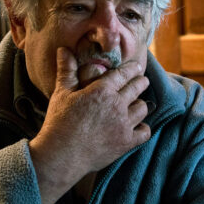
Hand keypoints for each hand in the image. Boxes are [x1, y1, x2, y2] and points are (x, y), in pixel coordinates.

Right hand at [29, 47, 150, 203]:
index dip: (132, 69)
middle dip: (141, 82)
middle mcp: (117, 105)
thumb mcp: (62, 93)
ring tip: (137, 104)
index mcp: (102, 90)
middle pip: (138, 87)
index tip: (137, 67)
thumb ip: (67, 70)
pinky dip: (143, 129)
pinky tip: (138, 127)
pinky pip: (145, 132)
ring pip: (143, 108)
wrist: (61, 155)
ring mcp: (124, 124)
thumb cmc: (59, 122)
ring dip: (140, 105)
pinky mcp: (126, 142)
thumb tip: (63, 49)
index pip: (124, 74)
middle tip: (142, 82)